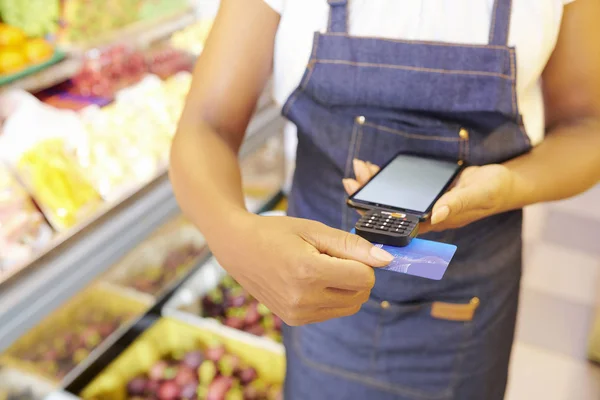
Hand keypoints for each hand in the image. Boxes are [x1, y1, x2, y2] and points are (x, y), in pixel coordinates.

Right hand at [208, 214, 393, 325]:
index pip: (365, 277)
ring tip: (318, 268)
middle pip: (361, 294)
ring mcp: (298, 313)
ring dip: (346, 287)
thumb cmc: (276, 233)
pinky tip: (309, 281)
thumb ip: (353, 245)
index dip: (362, 261)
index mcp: (309, 273)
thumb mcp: (314, 230)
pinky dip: (331, 296)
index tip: (342, 250)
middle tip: (329, 256)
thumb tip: (386, 260)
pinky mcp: (295, 320)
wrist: (238, 249)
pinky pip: (332, 312)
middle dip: (356, 274)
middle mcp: (304, 299)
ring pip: (350, 306)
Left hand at [343, 159, 515, 233]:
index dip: (376, 217)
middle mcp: (425, 216)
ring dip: (373, 185)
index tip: (357, 203)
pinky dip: (386, 178)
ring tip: (357, 170)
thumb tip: (435, 215)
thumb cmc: (492, 191)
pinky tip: (373, 168)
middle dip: (368, 196)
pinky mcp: (425, 192)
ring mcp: (424, 204)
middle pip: (389, 211)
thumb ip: (456, 203)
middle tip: (350, 181)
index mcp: (434, 222)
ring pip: (392, 198)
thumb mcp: (476, 194)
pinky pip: (400, 187)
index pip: (399, 224)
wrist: (502, 183)